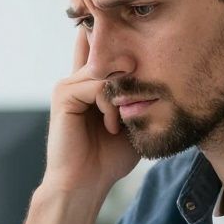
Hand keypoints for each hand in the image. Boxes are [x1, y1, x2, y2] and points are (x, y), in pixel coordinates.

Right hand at [41, 33, 139, 194]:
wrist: (85, 184)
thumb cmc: (109, 159)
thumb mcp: (132, 122)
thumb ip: (138, 96)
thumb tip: (159, 71)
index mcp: (91, 85)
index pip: (103, 47)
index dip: (119, 40)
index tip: (144, 45)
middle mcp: (77, 80)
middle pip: (109, 52)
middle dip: (131, 71)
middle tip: (136, 102)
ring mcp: (68, 86)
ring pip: (106, 69)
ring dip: (121, 96)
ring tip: (120, 123)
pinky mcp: (64, 95)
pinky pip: (97, 85)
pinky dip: (109, 105)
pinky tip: (111, 126)